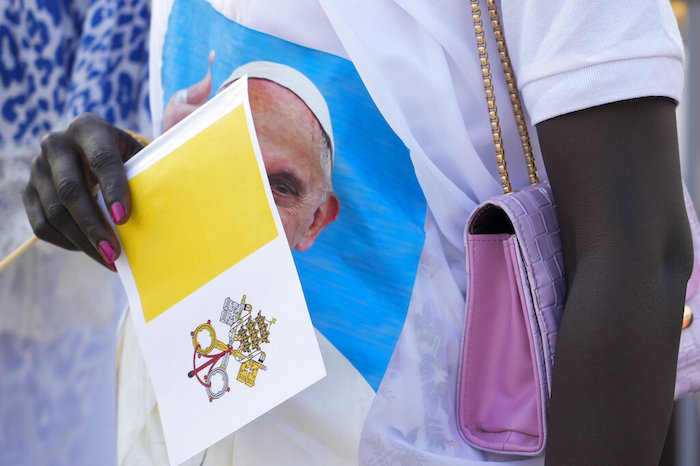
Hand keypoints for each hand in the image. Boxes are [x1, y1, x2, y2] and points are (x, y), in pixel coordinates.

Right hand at [23, 113, 144, 269]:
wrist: (94, 151)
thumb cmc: (125, 157)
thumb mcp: (136, 156)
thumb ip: (145, 176)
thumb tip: (161, 215)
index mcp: (89, 128)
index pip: (101, 159)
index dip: (113, 189)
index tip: (124, 219)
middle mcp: (56, 143)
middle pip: (71, 190)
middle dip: (94, 226)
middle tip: (114, 253)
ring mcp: (37, 168)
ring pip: (55, 212)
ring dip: (83, 241)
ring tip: (108, 260)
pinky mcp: (28, 191)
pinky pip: (42, 225)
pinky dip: (67, 242)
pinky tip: (90, 250)